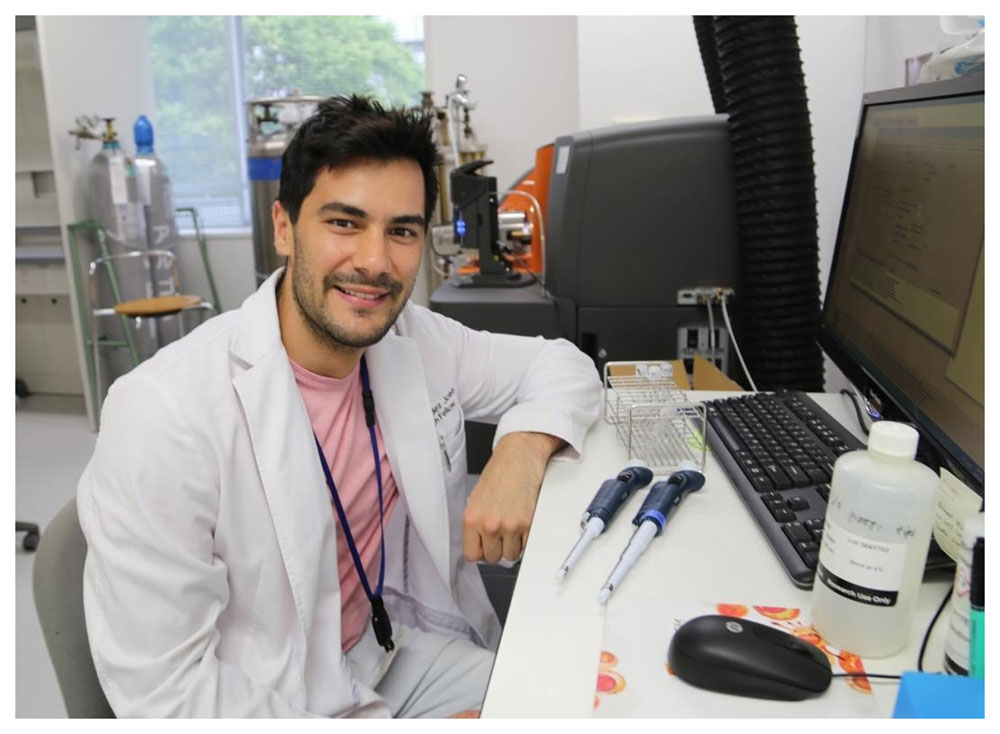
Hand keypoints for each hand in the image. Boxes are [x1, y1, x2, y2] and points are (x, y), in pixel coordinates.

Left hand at [462, 432, 565, 562]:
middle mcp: (489, 525)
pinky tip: (522, 522)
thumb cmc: (499, 473)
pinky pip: (526, 545)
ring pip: (511, 555)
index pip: (472, 555)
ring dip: (513, 545)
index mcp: (471, 519)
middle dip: (498, 548)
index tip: (485, 546)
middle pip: (492, 558)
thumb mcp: (476, 499)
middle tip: (501, 533)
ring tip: (512, 527)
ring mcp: (509, 526)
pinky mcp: (527, 524)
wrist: (519, 457)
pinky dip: (526, 538)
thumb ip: (476, 524)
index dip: (480, 551)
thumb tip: (479, 543)